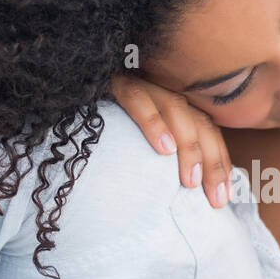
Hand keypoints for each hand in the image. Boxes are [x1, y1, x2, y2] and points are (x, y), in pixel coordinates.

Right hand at [111, 74, 232, 207]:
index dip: (219, 162)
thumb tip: (188, 193)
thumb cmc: (98, 136)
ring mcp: (137, 82)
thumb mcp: (136, 152)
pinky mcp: (111, 81)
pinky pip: (137, 98)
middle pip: (197, 121)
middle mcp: (158, 89)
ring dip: (188, 146)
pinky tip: (163, 149)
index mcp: (169, 105)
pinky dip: (153, 123)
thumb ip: (160, 161)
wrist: (56, 99)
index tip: (224, 197)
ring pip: (174, 108)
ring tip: (190, 181)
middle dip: (210, 161)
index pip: (207, 130)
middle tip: (213, 198)